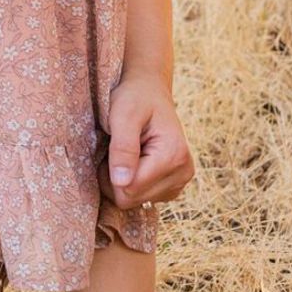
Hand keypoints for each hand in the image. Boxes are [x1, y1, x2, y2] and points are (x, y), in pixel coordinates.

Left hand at [100, 72, 193, 208]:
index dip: (109, 174)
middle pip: (132, 199)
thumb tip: (122, 182)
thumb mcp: (123, 114)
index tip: (110, 148)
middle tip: (116, 149)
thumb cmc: (135, 96)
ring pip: (136, 201)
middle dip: (115, 178)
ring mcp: (181, 181)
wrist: (150, 90)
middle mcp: (183, 172)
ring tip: (126, 152)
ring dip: (123, 179)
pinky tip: (134, 160)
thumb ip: (123, 148)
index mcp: (173, 156)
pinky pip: (143, 198)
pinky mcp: (174, 184)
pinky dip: (132, 182)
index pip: (129, 189)